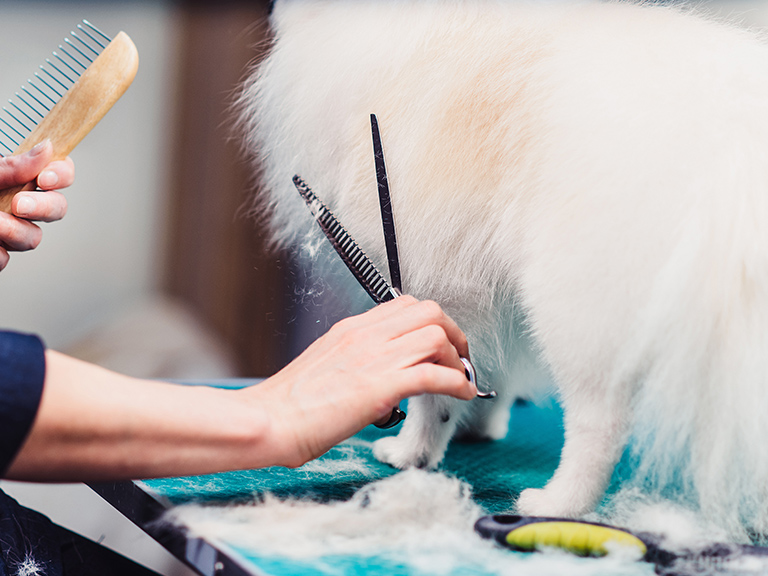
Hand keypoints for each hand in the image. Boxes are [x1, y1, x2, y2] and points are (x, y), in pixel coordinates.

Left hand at [0, 140, 73, 269]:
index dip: (61, 176)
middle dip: (43, 208)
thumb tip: (47, 149)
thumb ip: (11, 166)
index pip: (60, 174)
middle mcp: (19, 203)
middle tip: (18, 205)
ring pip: (33, 238)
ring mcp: (9, 230)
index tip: (44, 179)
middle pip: (57, 209)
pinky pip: (4, 259)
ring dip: (15, 233)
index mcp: (20, 178)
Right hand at [244, 296, 477, 467]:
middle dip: (454, 334)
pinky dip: (457, 383)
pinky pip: (433, 374)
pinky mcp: (380, 386)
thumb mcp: (325, 366)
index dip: (433, 322)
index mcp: (352, 329)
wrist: (270, 419)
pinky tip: (462, 394)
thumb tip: (382, 382)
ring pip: (436, 336)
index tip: (441, 345)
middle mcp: (366, 335)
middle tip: (459, 359)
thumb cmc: (291, 404)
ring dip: (457, 359)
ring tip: (460, 380)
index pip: (406, 305)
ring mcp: (373, 357)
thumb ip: (355, 363)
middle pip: (429, 311)